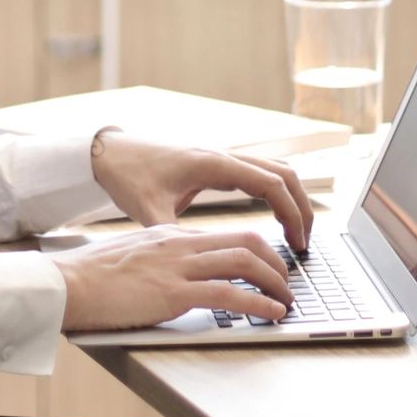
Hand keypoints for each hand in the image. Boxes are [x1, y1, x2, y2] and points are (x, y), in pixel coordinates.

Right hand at [53, 225, 293, 330]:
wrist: (65, 284)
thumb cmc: (90, 277)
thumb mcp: (133, 258)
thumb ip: (159, 262)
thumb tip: (177, 278)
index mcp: (171, 236)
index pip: (228, 235)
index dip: (257, 250)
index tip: (270, 267)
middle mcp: (180, 245)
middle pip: (246, 242)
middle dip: (275, 263)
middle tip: (287, 282)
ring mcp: (178, 267)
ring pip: (245, 263)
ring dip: (275, 283)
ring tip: (287, 300)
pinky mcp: (173, 293)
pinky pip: (229, 294)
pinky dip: (259, 303)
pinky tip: (272, 313)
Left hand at [90, 132, 313, 257]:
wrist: (111, 151)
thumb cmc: (129, 174)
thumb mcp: (148, 210)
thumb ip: (173, 236)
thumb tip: (194, 264)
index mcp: (215, 164)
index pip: (272, 184)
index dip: (292, 214)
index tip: (298, 244)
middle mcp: (225, 156)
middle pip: (285, 174)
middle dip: (302, 208)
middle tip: (305, 244)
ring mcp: (223, 158)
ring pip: (276, 171)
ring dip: (292, 199)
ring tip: (295, 235)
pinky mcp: (218, 164)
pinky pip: (260, 174)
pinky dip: (276, 194)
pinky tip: (273, 220)